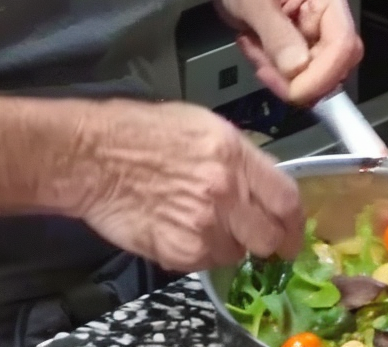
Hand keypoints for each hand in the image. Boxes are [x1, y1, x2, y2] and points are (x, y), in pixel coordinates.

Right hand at [75, 97, 303, 272]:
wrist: (93, 156)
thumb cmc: (140, 131)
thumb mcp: (201, 125)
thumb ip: (237, 155)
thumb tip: (259, 182)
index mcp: (233, 153)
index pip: (286, 198)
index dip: (294, 222)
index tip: (291, 231)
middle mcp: (225, 191)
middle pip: (270, 236)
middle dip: (266, 240)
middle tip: (251, 235)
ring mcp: (204, 225)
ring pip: (238, 253)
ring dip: (228, 244)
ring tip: (200, 222)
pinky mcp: (180, 251)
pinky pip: (206, 262)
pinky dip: (199, 252)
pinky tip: (179, 228)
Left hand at [192, 0, 362, 106]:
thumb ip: (276, 33)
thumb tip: (298, 69)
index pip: (343, 44)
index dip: (323, 74)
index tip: (293, 91)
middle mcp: (328, 17)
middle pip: (335, 66)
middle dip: (299, 79)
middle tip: (262, 69)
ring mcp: (314, 34)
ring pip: (313, 76)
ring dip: (280, 75)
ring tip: (252, 47)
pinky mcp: (298, 47)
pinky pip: (295, 75)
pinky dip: (272, 71)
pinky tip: (251, 46)